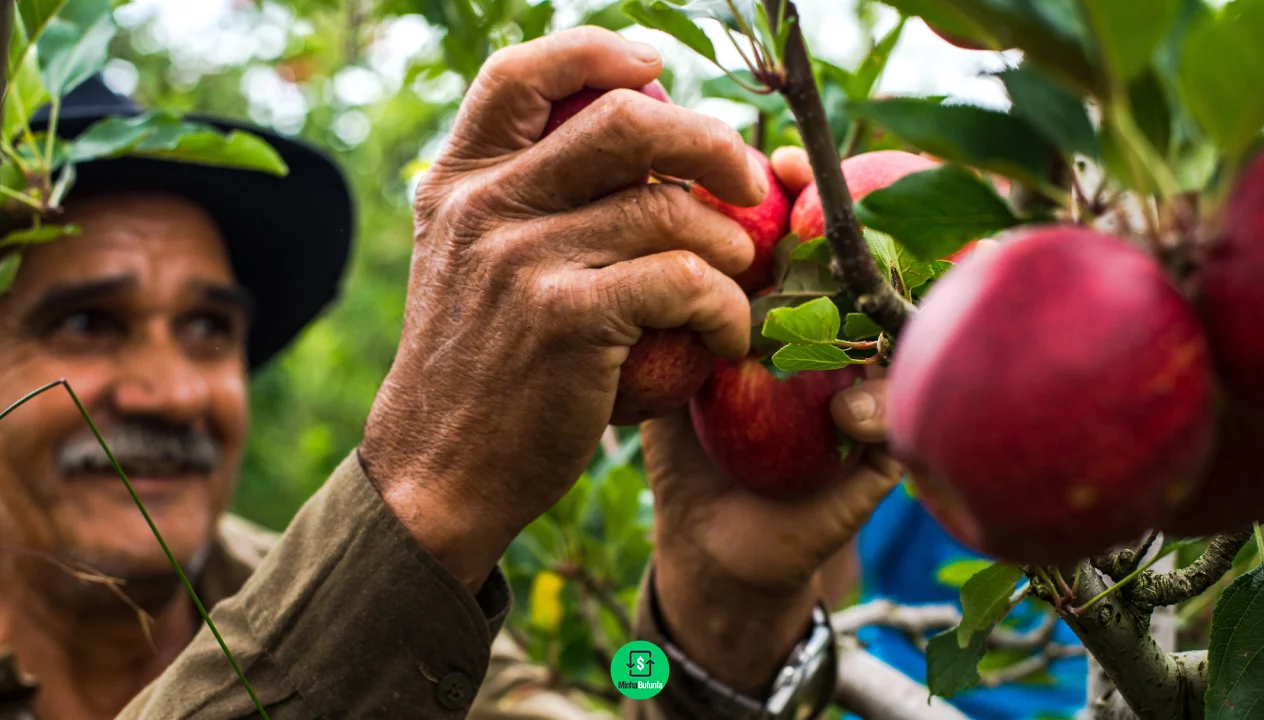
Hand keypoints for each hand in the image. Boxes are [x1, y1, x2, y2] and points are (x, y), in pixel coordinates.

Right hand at [359, 27, 769, 592]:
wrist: (439, 469)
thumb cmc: (474, 368)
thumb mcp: (465, 264)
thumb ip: (517, 200)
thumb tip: (621, 142)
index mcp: (457, 182)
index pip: (520, 76)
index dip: (596, 52)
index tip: (655, 66)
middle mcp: (483, 206)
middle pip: (623, 122)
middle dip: (707, 141)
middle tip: (745, 178)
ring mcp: (522, 259)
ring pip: (667, 210)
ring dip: (730, 241)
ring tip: (742, 273)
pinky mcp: (566, 318)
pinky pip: (683, 281)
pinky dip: (726, 306)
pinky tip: (727, 335)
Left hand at [643, 147, 903, 692]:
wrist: (708, 538)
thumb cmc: (682, 439)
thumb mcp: (661, 356)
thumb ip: (654, 292)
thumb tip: (628, 196)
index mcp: (796, 308)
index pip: (814, 228)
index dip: (807, 186)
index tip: (778, 164)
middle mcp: (842, 339)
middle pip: (874, 259)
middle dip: (858, 222)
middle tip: (823, 206)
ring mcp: (869, 390)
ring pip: (904, 332)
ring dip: (880, 308)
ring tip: (848, 307)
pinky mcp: (882, 456)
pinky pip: (900, 421)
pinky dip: (876, 407)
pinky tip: (845, 411)